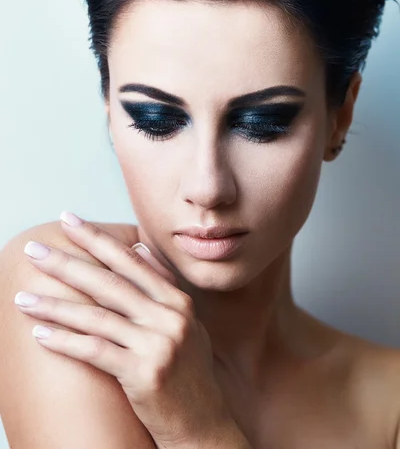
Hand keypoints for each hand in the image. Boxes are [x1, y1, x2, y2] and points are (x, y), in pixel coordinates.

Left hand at [14, 212, 229, 447]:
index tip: (69, 221)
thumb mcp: (185, 322)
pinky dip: (66, 341)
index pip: (130, 261)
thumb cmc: (189, 371)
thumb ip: (162, 284)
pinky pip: (95, 351)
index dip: (97, 239)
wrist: (203, 423)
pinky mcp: (143, 374)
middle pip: (108, 283)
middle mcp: (169, 317)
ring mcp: (158, 344)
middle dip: (67, 263)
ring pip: (96, 317)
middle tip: (34, 250)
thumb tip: (138, 247)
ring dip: (55, 306)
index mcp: (178, 301)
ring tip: (22, 298)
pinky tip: (41, 334)